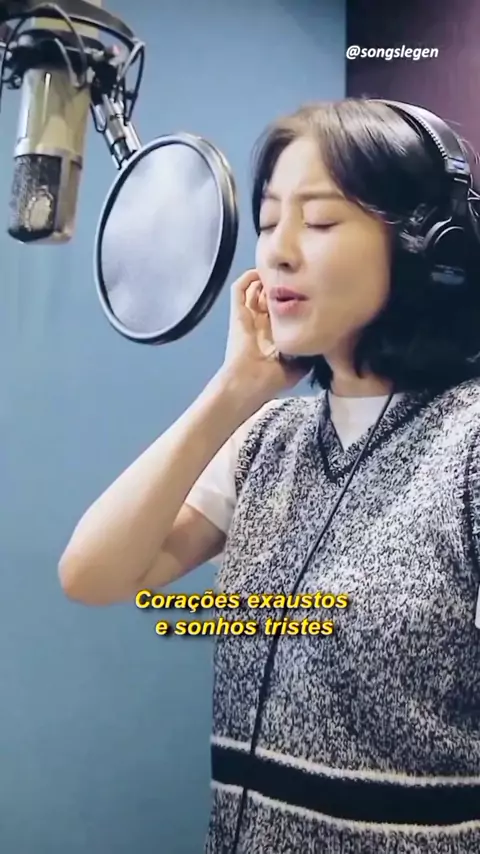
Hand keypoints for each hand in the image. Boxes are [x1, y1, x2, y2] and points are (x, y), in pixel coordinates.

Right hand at [220, 269, 310, 402]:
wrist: (250, 383)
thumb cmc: (272, 378)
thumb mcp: (300, 366)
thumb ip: (311, 353)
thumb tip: (328, 342)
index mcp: (275, 334)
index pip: (283, 309)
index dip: (294, 298)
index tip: (309, 290)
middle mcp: (261, 323)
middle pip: (269, 295)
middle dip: (281, 285)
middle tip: (296, 278)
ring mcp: (248, 317)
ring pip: (254, 289)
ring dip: (265, 279)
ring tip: (278, 272)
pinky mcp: (238, 314)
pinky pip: (238, 290)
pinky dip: (247, 278)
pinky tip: (260, 272)